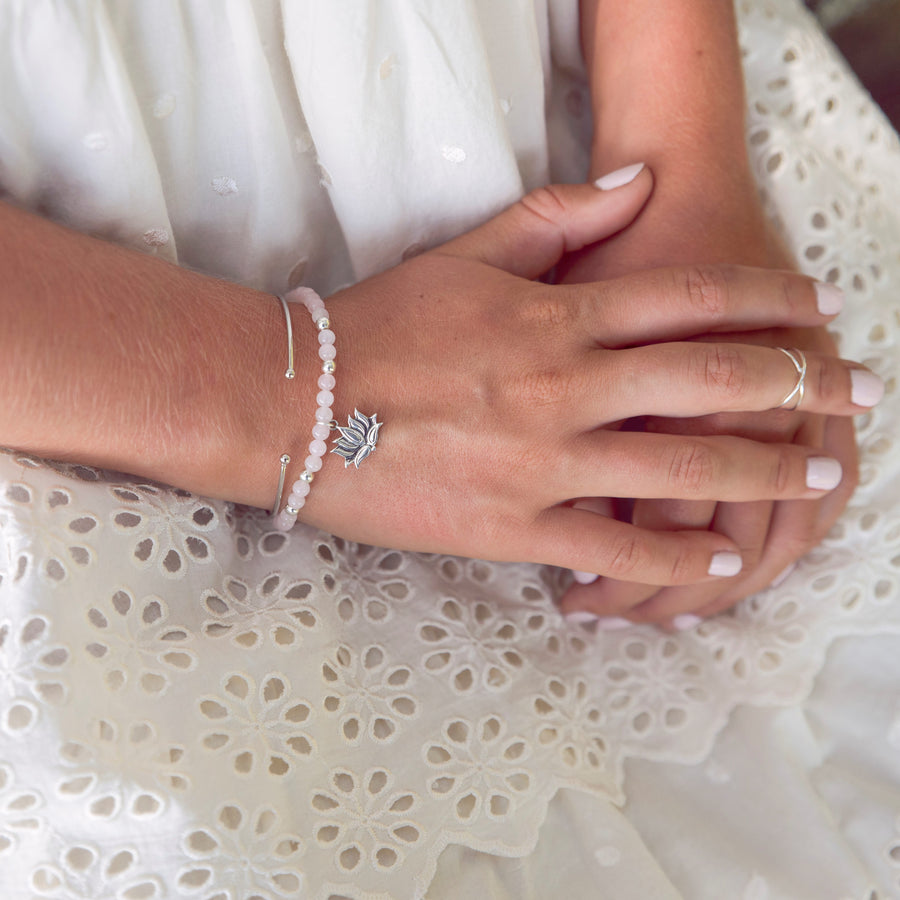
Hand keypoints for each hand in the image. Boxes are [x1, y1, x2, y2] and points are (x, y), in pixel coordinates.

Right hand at [292, 173, 873, 586]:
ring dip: (764, 468)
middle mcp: (566, 386)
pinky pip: (614, 545)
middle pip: (711, 382)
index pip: (691, 300)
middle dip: (798, 383)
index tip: (816, 311)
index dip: (767, 302)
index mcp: (556, 315)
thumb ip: (555, 216)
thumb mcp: (463, 253)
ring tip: (818, 470)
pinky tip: (719, 556)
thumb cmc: (379, 325)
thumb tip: (634, 183)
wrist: (298, 405)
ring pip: (682, 467)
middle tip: (857, 392)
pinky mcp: (514, 526)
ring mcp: (545, 461)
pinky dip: (673, 554)